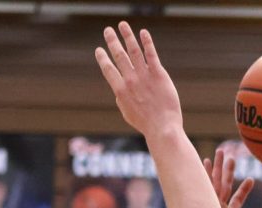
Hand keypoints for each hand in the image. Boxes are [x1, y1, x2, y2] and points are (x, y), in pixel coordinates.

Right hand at [95, 22, 182, 137]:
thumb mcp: (127, 114)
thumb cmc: (145, 123)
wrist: (162, 127)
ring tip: (122, 25)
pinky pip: (151, 54)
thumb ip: (121, 99)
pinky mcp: (159, 74)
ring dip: (127, 35)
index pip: (108, 69)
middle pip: (119, 55)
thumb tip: (118, 90)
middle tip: (107, 30)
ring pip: (134, 50)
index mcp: (120, 90)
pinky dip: (146, 42)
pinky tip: (143, 32)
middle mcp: (130, 80)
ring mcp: (144, 76)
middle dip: (112, 41)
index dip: (102, 58)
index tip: (99, 49)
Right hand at [203, 148, 261, 207]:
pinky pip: (206, 185)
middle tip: (229, 155)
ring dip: (218, 167)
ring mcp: (211, 206)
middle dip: (227, 171)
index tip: (251, 179)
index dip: (244, 189)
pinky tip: (206, 160)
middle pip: (224, 185)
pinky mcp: (205, 204)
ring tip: (221, 151)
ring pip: (215, 182)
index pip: (237, 198)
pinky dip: (206, 173)